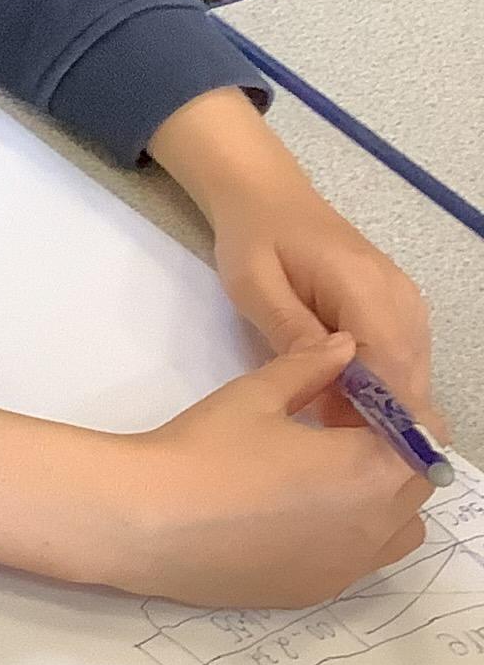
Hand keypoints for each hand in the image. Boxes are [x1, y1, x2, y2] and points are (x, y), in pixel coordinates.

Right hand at [113, 337, 431, 608]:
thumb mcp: (256, 395)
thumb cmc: (202, 451)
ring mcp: (347, 568)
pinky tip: (290, 514)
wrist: (144, 520)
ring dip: (379, 499)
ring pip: (396, 529)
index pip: (421, 437)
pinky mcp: (315, 591)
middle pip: (415, 484)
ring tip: (323, 477)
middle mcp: (374, 528)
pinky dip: (344, 534)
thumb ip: (312, 367)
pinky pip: (355, 560)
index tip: (360, 396)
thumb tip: (346, 348)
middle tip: (340, 429)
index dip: (397, 411)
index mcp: (370, 472)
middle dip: (391, 453)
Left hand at [149, 83, 447, 438]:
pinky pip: (401, 361)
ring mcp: (406, 304)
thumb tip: (332, 385)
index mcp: (366, 289)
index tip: (360, 458)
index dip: (382, 417)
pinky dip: (379, 389)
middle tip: (344, 466)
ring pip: (410, 375)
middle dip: (382, 423)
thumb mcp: (254, 286)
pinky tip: (346, 414)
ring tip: (341, 448)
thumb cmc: (254, 240)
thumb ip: (292, 333)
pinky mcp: (399, 310)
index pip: (391, 367)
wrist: (268, 197)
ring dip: (381, 409)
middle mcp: (401, 299)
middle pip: (409, 378)